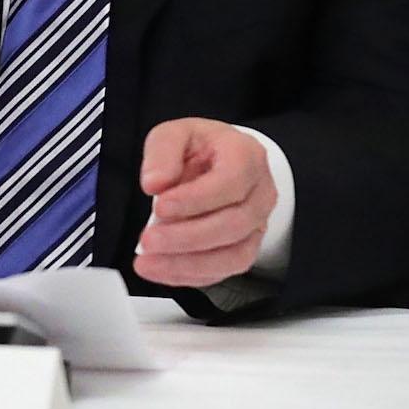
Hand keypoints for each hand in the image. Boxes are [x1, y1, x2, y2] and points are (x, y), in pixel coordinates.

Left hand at [133, 118, 276, 288]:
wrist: (221, 161)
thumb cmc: (201, 147)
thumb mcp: (176, 134)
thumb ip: (162, 152)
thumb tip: (154, 182)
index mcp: (246, 157)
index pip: (230, 182)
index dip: (196, 199)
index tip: (160, 206)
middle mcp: (260, 193)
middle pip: (233, 224)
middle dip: (187, 237)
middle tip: (148, 241)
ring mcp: (257, 224)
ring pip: (234, 255)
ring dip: (188, 264)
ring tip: (148, 263)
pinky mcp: (245, 247)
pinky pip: (225, 270)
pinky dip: (191, 275)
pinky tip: (162, 270)